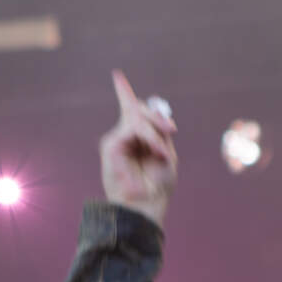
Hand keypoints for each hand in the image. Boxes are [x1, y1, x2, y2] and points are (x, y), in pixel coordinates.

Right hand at [100, 69, 177, 227]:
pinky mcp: (110, 146)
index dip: (124, 92)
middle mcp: (125, 137)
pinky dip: (149, 138)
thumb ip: (158, 129)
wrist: (147, 204)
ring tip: (161, 153)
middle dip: (157, 117)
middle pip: (138, 109)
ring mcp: (116, 141)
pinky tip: (155, 152)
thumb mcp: (165, 152)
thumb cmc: (159, 183)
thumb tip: (148, 105)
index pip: (131, 110)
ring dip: (154, 133)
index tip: (117, 76)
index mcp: (139, 138)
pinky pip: (133, 128)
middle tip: (170, 131)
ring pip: (137, 117)